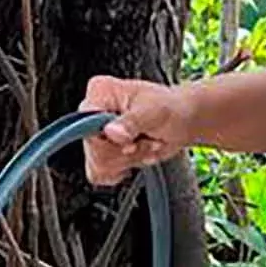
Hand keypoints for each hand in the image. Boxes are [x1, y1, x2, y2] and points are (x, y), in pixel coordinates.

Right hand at [79, 75, 198, 185]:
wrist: (182, 122)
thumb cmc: (169, 108)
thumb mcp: (154, 111)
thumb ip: (131, 122)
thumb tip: (111, 133)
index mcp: (99, 92)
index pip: (83, 124)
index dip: (107, 139)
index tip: (128, 139)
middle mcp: (92, 112)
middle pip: (93, 150)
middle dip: (125, 152)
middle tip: (142, 139)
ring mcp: (97, 133)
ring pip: (98, 165)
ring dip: (129, 160)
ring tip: (143, 144)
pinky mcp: (102, 152)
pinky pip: (101, 174)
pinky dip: (124, 169)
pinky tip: (137, 154)